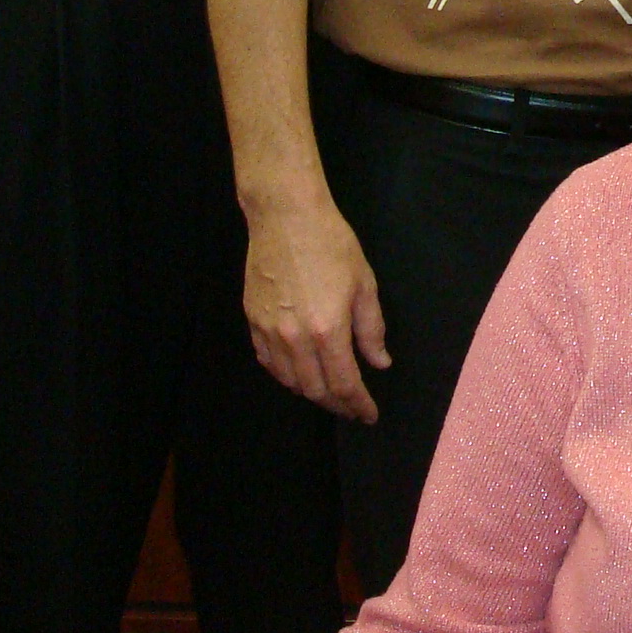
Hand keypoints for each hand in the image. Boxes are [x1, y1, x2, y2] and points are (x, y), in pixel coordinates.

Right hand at [244, 194, 390, 423]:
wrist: (286, 217)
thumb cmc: (332, 244)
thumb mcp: (364, 284)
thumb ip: (371, 329)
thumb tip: (379, 363)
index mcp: (328, 330)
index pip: (344, 383)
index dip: (358, 404)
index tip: (369, 415)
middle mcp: (295, 338)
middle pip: (315, 389)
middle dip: (336, 403)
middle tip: (351, 405)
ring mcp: (269, 332)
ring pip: (289, 381)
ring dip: (311, 392)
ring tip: (328, 391)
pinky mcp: (252, 321)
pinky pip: (268, 362)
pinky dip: (285, 374)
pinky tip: (298, 371)